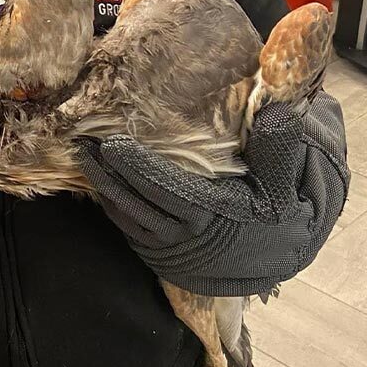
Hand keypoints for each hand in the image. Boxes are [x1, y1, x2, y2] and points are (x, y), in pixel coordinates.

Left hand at [75, 93, 348, 296]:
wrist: (268, 257)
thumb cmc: (275, 209)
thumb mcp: (285, 180)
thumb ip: (278, 145)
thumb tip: (277, 109)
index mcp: (215, 212)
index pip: (168, 188)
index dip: (138, 167)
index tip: (114, 143)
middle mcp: (186, 232)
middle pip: (135, 200)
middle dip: (106, 171)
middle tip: (81, 139)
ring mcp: (168, 244)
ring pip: (125, 213)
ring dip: (102, 184)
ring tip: (83, 152)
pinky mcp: (156, 249)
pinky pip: (126, 225)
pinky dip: (110, 201)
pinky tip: (98, 177)